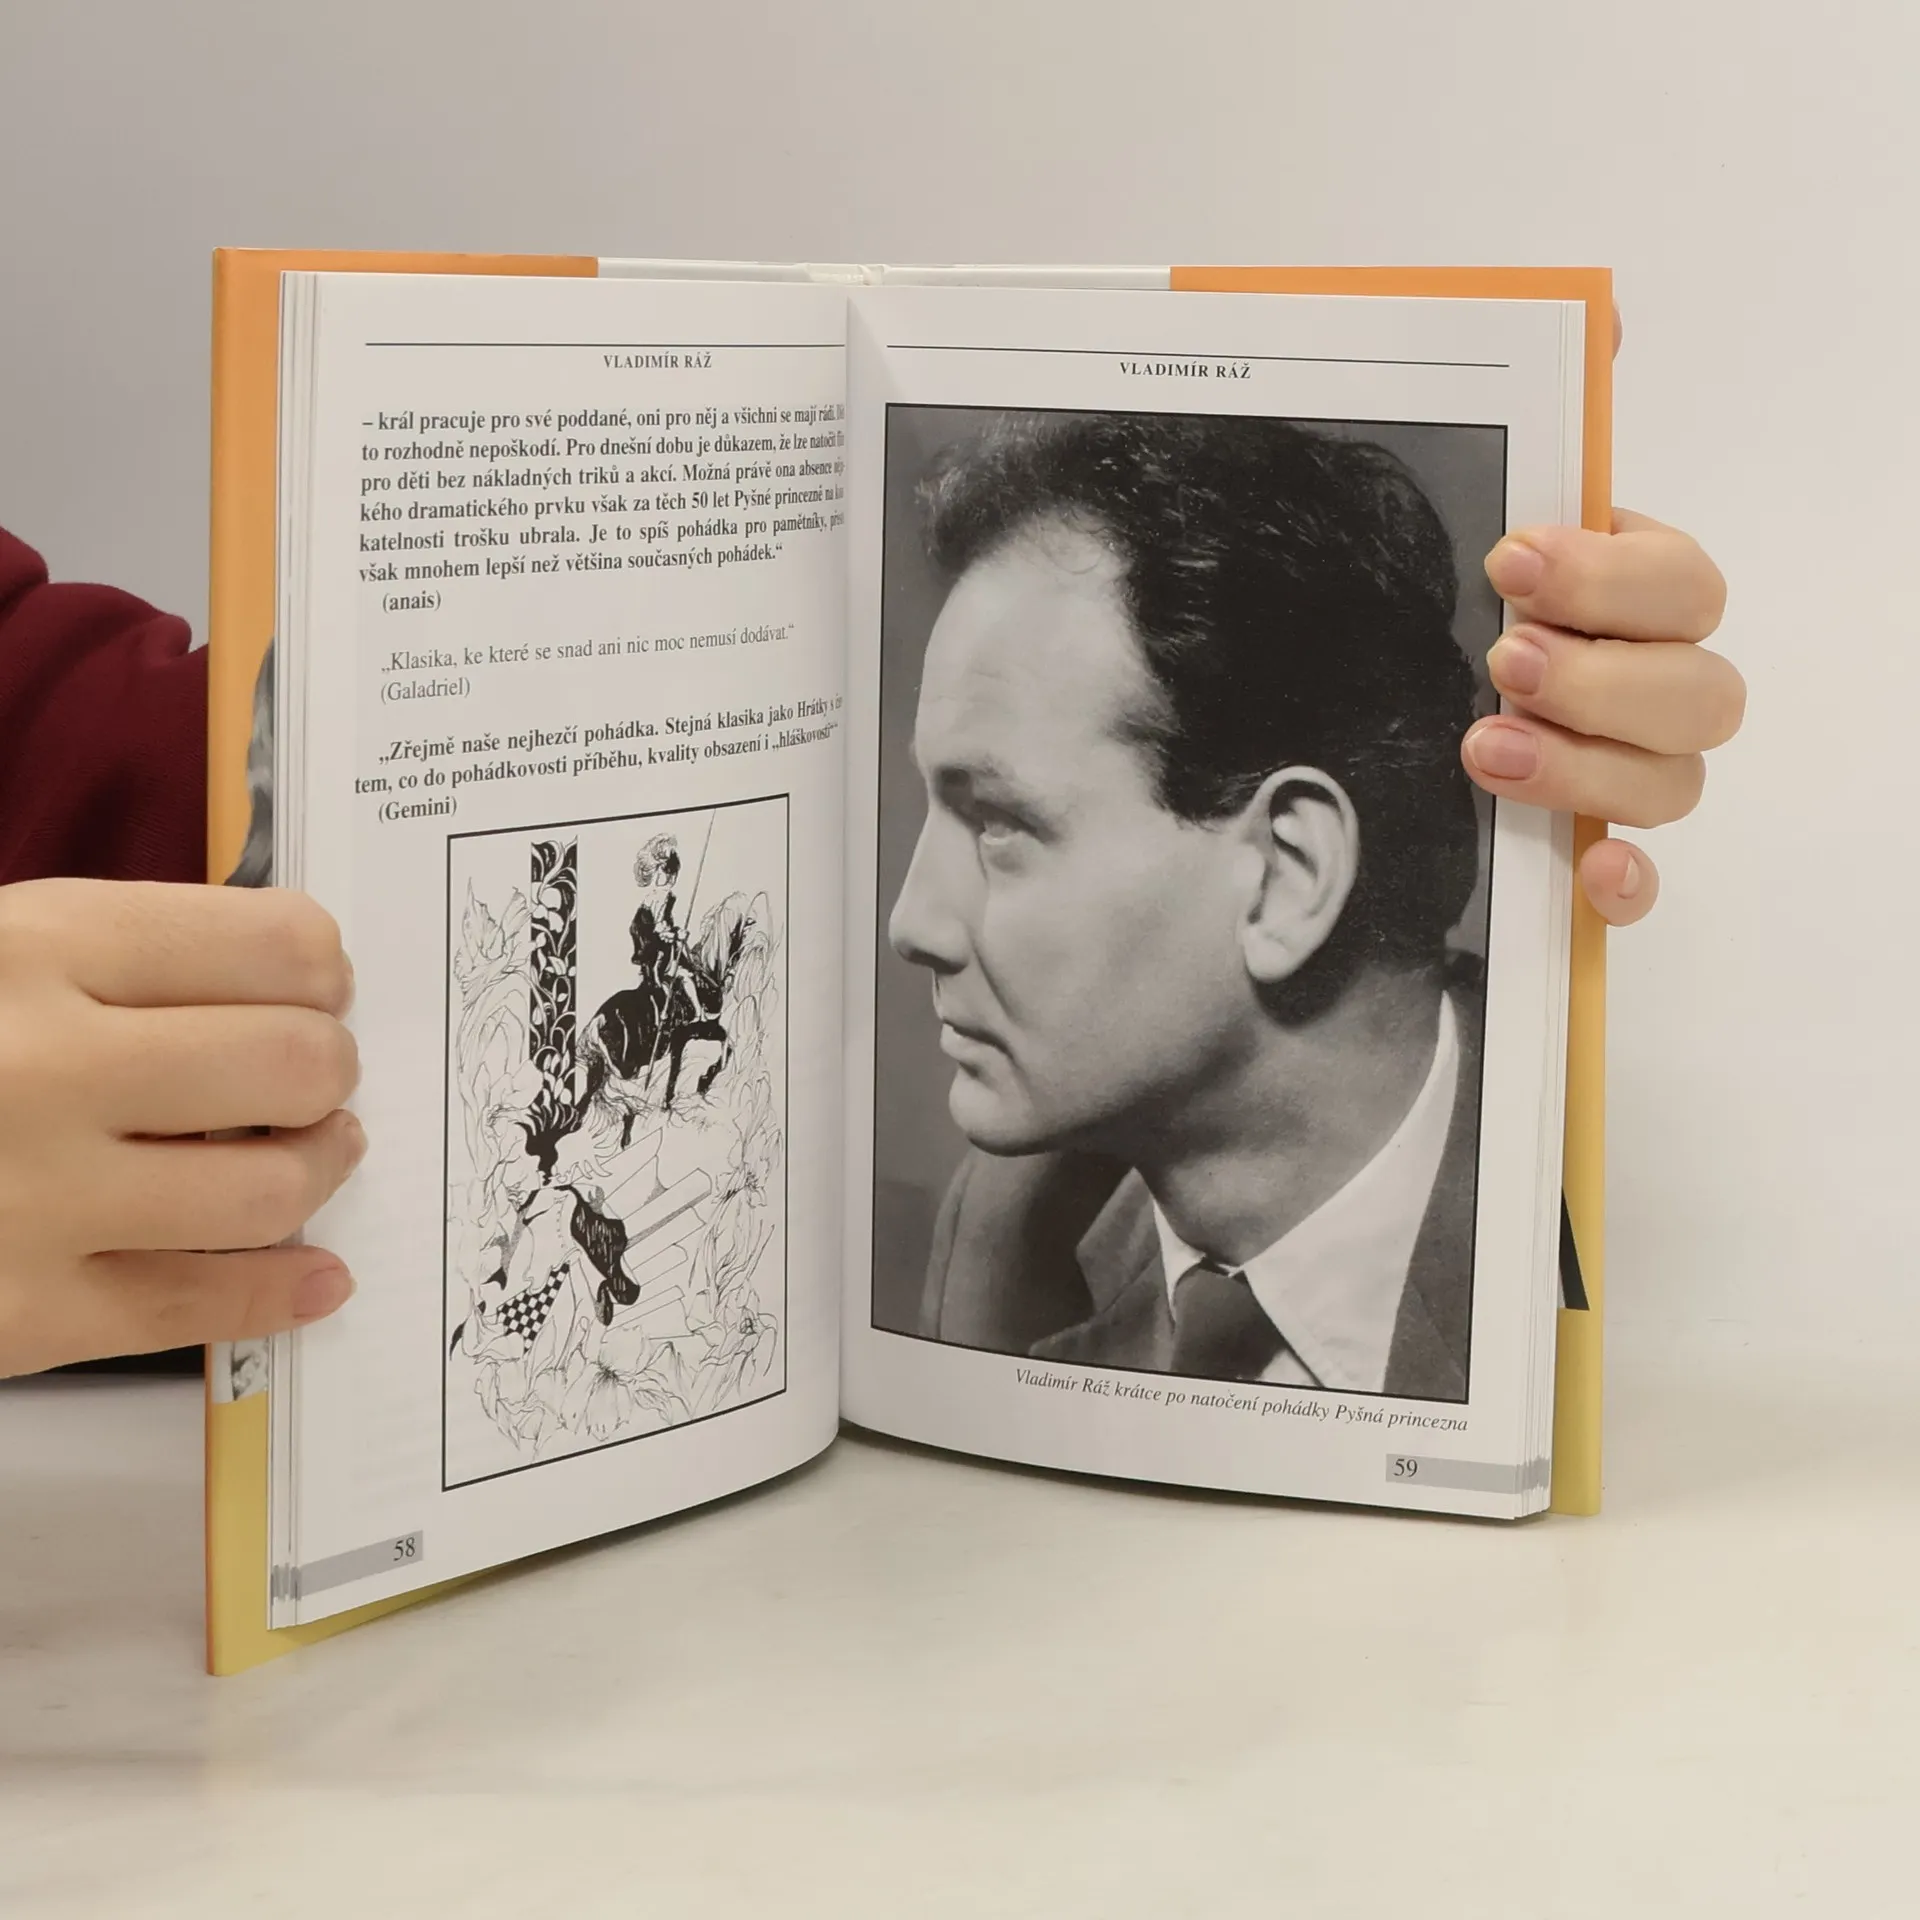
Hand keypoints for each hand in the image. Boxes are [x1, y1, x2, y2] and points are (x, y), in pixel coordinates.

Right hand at [0, 880, 363, 1377]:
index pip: (273, 944)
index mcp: (34, 948)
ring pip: (270, 1188)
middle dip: (329, 1068)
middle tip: (317, 1073)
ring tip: (318, 1150)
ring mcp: (36, 1200)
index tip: (322, 986)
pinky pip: (198, 1307)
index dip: (321, 968)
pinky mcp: (20, 1314)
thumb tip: (287, 978)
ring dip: (322, 1166)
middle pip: (294, 1063)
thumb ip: (108, 958)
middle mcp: (47, 1068)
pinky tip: (316, 1275)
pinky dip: (282, 1291)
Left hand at [1462, 310, 1743, 925]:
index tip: (1510, 561)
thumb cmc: (1449, 590)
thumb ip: (1542, 419)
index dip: (1612, 575)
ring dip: (1591, 767)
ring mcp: (1633, 770)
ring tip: (1486, 747)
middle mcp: (1655, 682)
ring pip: (1676, 781)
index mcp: (1635, 593)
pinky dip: (1624, 883)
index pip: (1684, 584)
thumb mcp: (1472, 499)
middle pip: (1699, 691)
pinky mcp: (1591, 848)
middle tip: (1504, 658)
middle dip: (1604, 675)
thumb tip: (1602, 314)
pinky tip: (1586, 877)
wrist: (1369, 678)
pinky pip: (1641, 879)